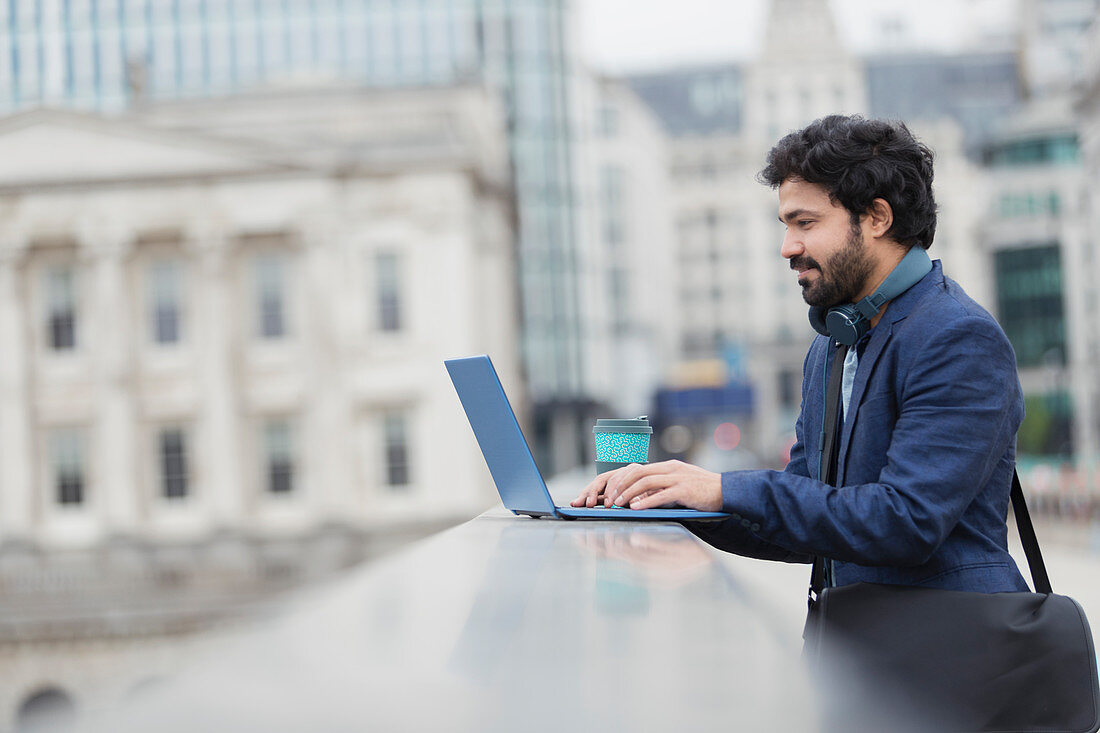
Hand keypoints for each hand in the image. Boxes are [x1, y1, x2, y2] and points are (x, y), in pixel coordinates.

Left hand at [569, 460, 722, 511]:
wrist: (727, 492)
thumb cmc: (702, 492)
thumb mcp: (678, 486)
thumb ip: (660, 489)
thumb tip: (637, 499)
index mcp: (667, 467)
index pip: (636, 468)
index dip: (620, 480)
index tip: (609, 493)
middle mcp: (670, 469)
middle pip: (636, 472)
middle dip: (619, 486)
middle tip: (608, 500)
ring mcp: (677, 478)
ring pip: (645, 481)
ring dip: (628, 493)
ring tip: (617, 504)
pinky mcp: (685, 490)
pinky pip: (660, 494)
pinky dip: (645, 501)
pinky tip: (635, 508)